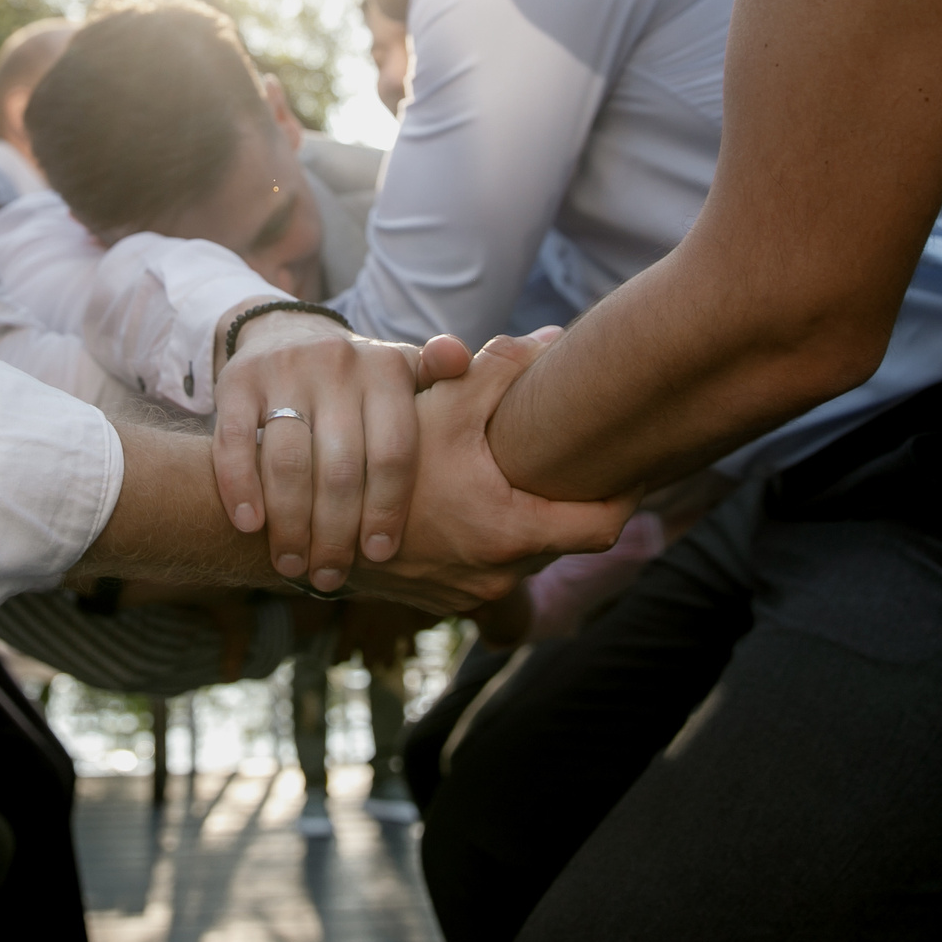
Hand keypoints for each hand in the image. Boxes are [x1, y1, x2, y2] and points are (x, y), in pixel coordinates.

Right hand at [212, 308, 473, 594]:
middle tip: (330, 576)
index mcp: (388, 370)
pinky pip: (235, 443)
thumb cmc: (362, 383)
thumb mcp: (407, 377)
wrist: (288, 337)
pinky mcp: (238, 380)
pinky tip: (250, 525)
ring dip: (290, 524)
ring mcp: (286, 370)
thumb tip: (459, 360)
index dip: (388, 510)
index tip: (381, 555)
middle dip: (336, 533)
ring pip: (288, 462)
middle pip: (339, 468)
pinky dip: (240, 488)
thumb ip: (439, 380)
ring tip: (293, 565)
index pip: (394, 452)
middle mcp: (339, 364)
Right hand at [347, 329, 635, 614]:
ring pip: (526, 556)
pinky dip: (495, 538)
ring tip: (529, 474)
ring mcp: (469, 596)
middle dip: (575, 500)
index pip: (604, 524)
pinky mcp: (444, 602)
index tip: (634, 459)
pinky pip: (489, 569)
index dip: (628, 490)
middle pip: (566, 539)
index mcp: (509, 533)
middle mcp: (496, 577)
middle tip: (583, 456)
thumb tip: (554, 339)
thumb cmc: (375, 462)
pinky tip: (480, 502)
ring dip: (533, 519)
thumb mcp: (441, 408)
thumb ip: (500, 371)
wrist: (307, 527)